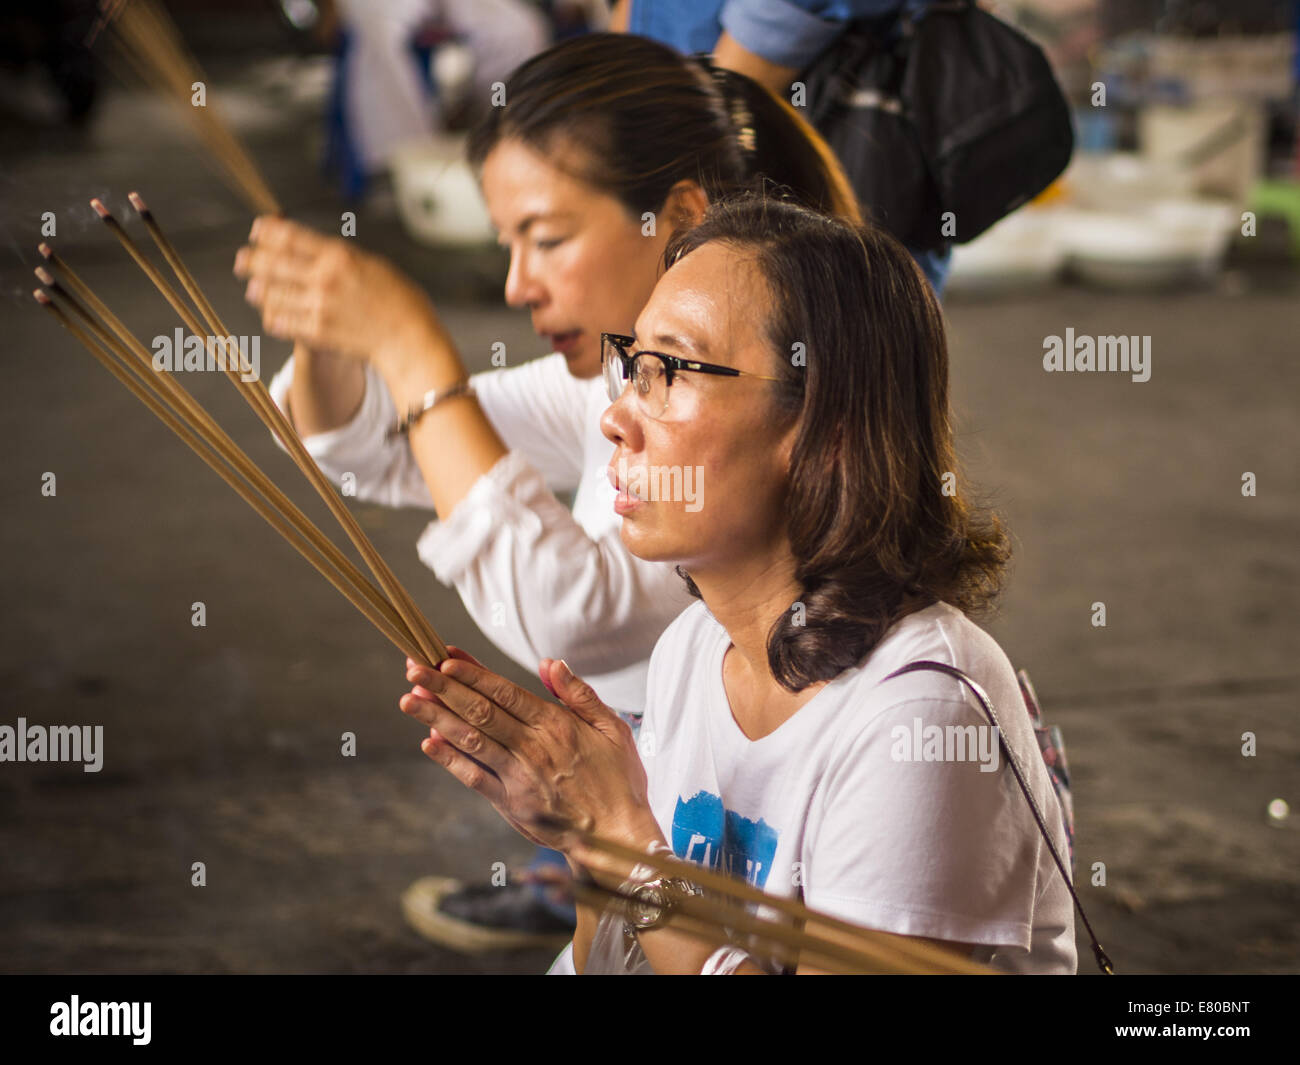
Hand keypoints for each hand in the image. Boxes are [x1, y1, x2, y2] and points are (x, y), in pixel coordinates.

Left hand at [234, 216, 439, 364]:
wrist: (409, 338)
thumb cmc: (399, 299)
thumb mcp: (371, 264)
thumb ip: (339, 256)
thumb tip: (311, 246)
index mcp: (338, 255)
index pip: (289, 237)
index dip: (267, 232)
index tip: (257, 231)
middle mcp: (324, 278)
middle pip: (273, 263)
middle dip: (252, 260)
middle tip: (242, 260)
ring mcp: (318, 306)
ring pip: (272, 294)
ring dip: (258, 290)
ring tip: (253, 289)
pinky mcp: (317, 331)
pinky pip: (283, 322)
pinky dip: (274, 317)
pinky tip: (272, 315)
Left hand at [399, 648, 664, 874]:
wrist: (616, 835)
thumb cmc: (618, 780)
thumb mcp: (613, 727)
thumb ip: (579, 694)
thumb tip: (549, 663)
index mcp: (556, 725)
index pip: (505, 691)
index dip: (472, 673)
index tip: (445, 656)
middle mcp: (532, 747)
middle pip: (479, 710)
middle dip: (443, 687)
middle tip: (413, 668)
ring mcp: (518, 777)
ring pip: (470, 740)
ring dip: (436, 717)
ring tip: (408, 700)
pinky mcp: (510, 804)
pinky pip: (473, 778)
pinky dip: (449, 759)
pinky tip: (428, 741)